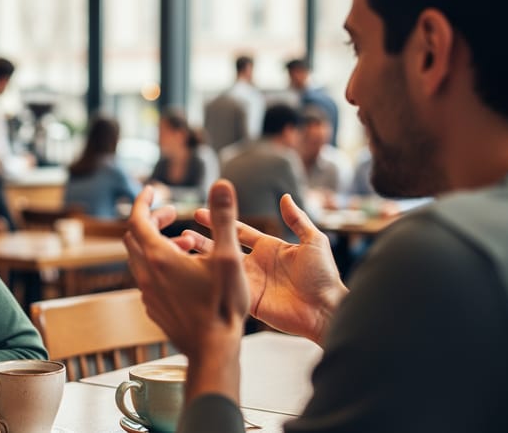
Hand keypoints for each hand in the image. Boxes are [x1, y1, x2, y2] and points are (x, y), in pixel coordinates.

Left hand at [124, 181, 247, 361]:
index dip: (143, 200)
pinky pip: (148, 278)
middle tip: (173, 214)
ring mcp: (148, 293)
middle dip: (153, 219)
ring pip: (141, 258)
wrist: (212, 350)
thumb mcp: (228, 257)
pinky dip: (160, 265)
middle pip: (136, 236)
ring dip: (160, 243)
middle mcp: (146, 274)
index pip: (137, 219)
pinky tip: (185, 271)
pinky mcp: (154, 308)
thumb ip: (223, 218)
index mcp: (159, 258)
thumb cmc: (221, 306)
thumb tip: (221, 185)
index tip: (152, 189)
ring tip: (189, 243)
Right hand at [186, 193, 346, 345]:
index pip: (239, 231)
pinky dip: (209, 280)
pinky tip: (192, 273)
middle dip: (203, 239)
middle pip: (224, 247)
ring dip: (201, 258)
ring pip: (219, 267)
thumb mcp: (313, 242)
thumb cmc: (323, 276)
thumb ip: (297, 219)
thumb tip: (285, 197)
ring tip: (182, 250)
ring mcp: (249, 282)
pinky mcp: (247, 300)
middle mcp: (255, 264)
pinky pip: (224, 288)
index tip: (201, 212)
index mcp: (269, 247)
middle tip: (182, 232)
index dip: (222, 221)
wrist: (325, 310)